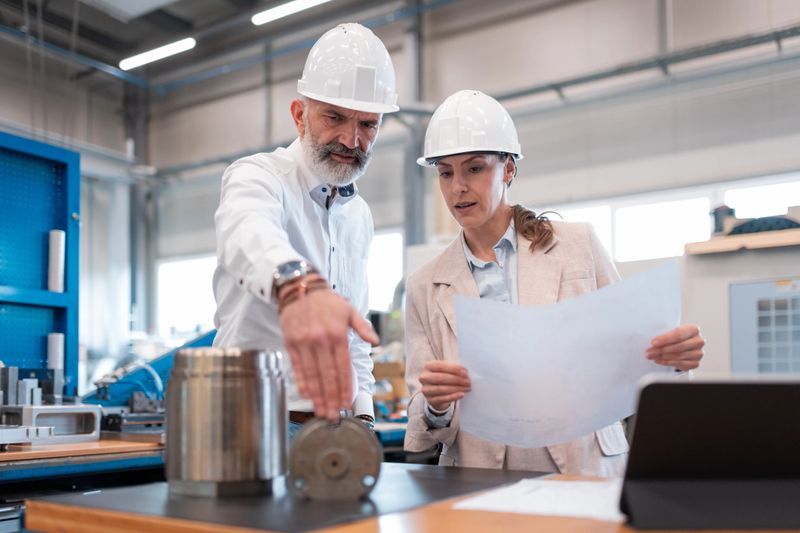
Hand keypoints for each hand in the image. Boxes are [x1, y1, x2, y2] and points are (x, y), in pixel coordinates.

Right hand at [280, 287, 378, 420]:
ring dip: (317, 395)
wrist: (300, 288)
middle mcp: (320, 340)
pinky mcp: (291, 343)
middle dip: (331, 398)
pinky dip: (302, 382)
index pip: (342, 367)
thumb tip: (376, 342)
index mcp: (338, 334)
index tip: (346, 403)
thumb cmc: (327, 302)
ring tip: (321, 411)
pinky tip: (307, 395)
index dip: (344, 387)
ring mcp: (304, 343)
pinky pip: (297, 367)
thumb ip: (363, 327)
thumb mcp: (349, 310)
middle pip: (327, 375)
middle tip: (333, 415)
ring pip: (311, 374)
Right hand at [419, 360, 470, 411]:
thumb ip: (454, 369)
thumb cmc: (444, 377)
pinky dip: (453, 396)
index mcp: (428, 366)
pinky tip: (461, 394)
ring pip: (442, 389)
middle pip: (441, 378)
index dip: (454, 369)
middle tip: (468, 382)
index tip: (466, 372)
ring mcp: (426, 390)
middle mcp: (424, 377)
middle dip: (457, 380)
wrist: (437, 393)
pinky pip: (443, 399)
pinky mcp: (430, 400)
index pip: (440, 366)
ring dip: (457, 388)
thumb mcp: (447, 370)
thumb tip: (465, 372)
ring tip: (467, 388)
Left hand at [646, 324, 704, 370]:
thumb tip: (653, 342)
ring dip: (662, 357)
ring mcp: (699, 353)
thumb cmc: (674, 337)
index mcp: (693, 329)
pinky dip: (667, 363)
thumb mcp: (670, 332)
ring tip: (651, 356)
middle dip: (661, 350)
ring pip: (679, 356)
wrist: (681, 346)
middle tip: (649, 352)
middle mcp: (698, 341)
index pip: (679, 334)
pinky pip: (680, 364)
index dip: (665, 339)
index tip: (653, 343)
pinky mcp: (695, 363)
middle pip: (679, 346)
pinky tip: (659, 360)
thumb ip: (664, 334)